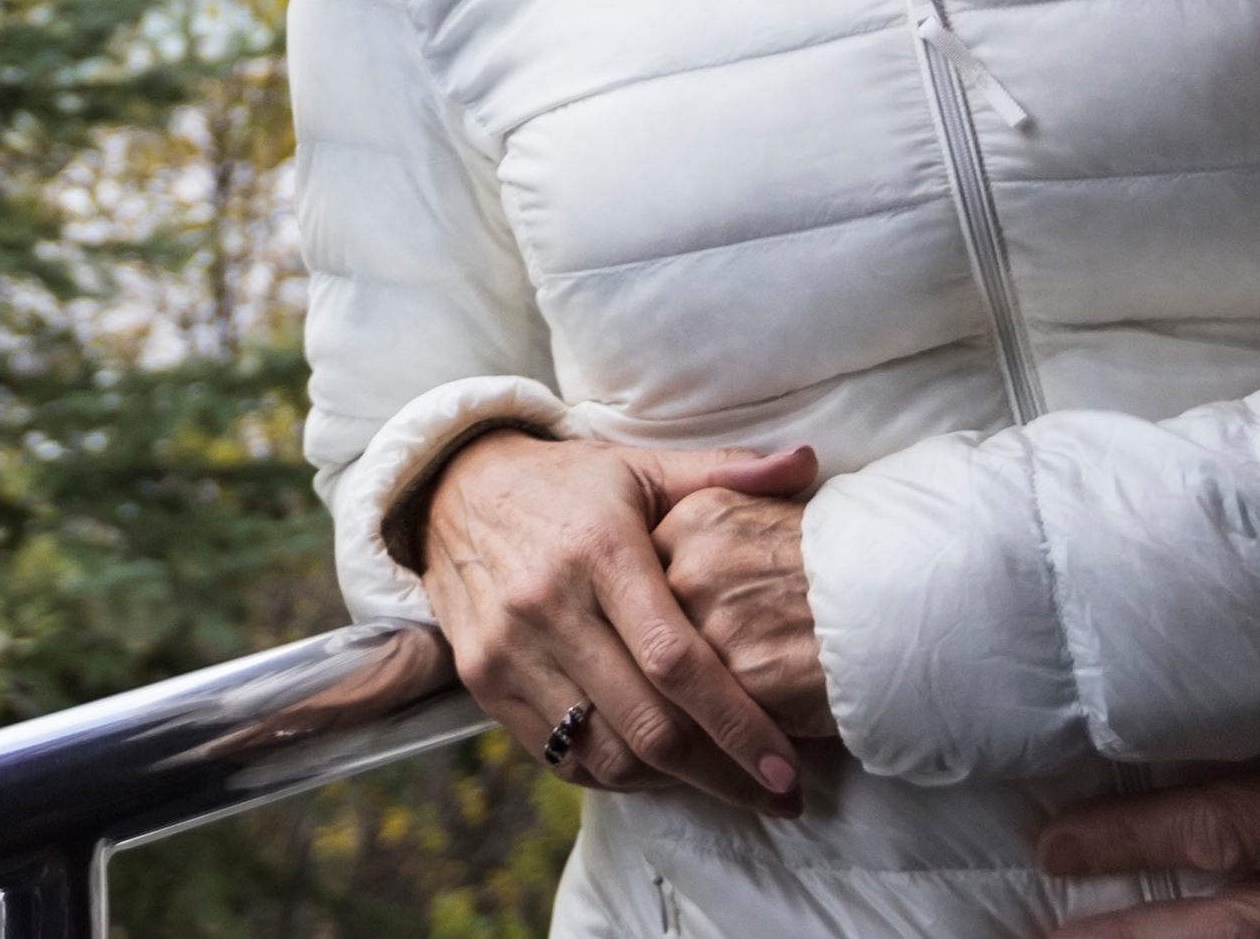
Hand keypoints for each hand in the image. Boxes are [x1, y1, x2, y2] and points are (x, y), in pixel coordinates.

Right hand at [412, 432, 824, 814]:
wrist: (452, 490)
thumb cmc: (569, 485)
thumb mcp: (643, 467)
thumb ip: (727, 472)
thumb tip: (807, 463)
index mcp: (601, 551)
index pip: (677, 661)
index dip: (737, 724)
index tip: (786, 770)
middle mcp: (549, 605)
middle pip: (647, 723)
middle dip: (723, 773)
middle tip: (778, 795)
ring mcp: (509, 649)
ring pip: (605, 752)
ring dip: (673, 782)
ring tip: (725, 782)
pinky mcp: (483, 680)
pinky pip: (559, 756)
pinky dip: (615, 775)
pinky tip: (657, 769)